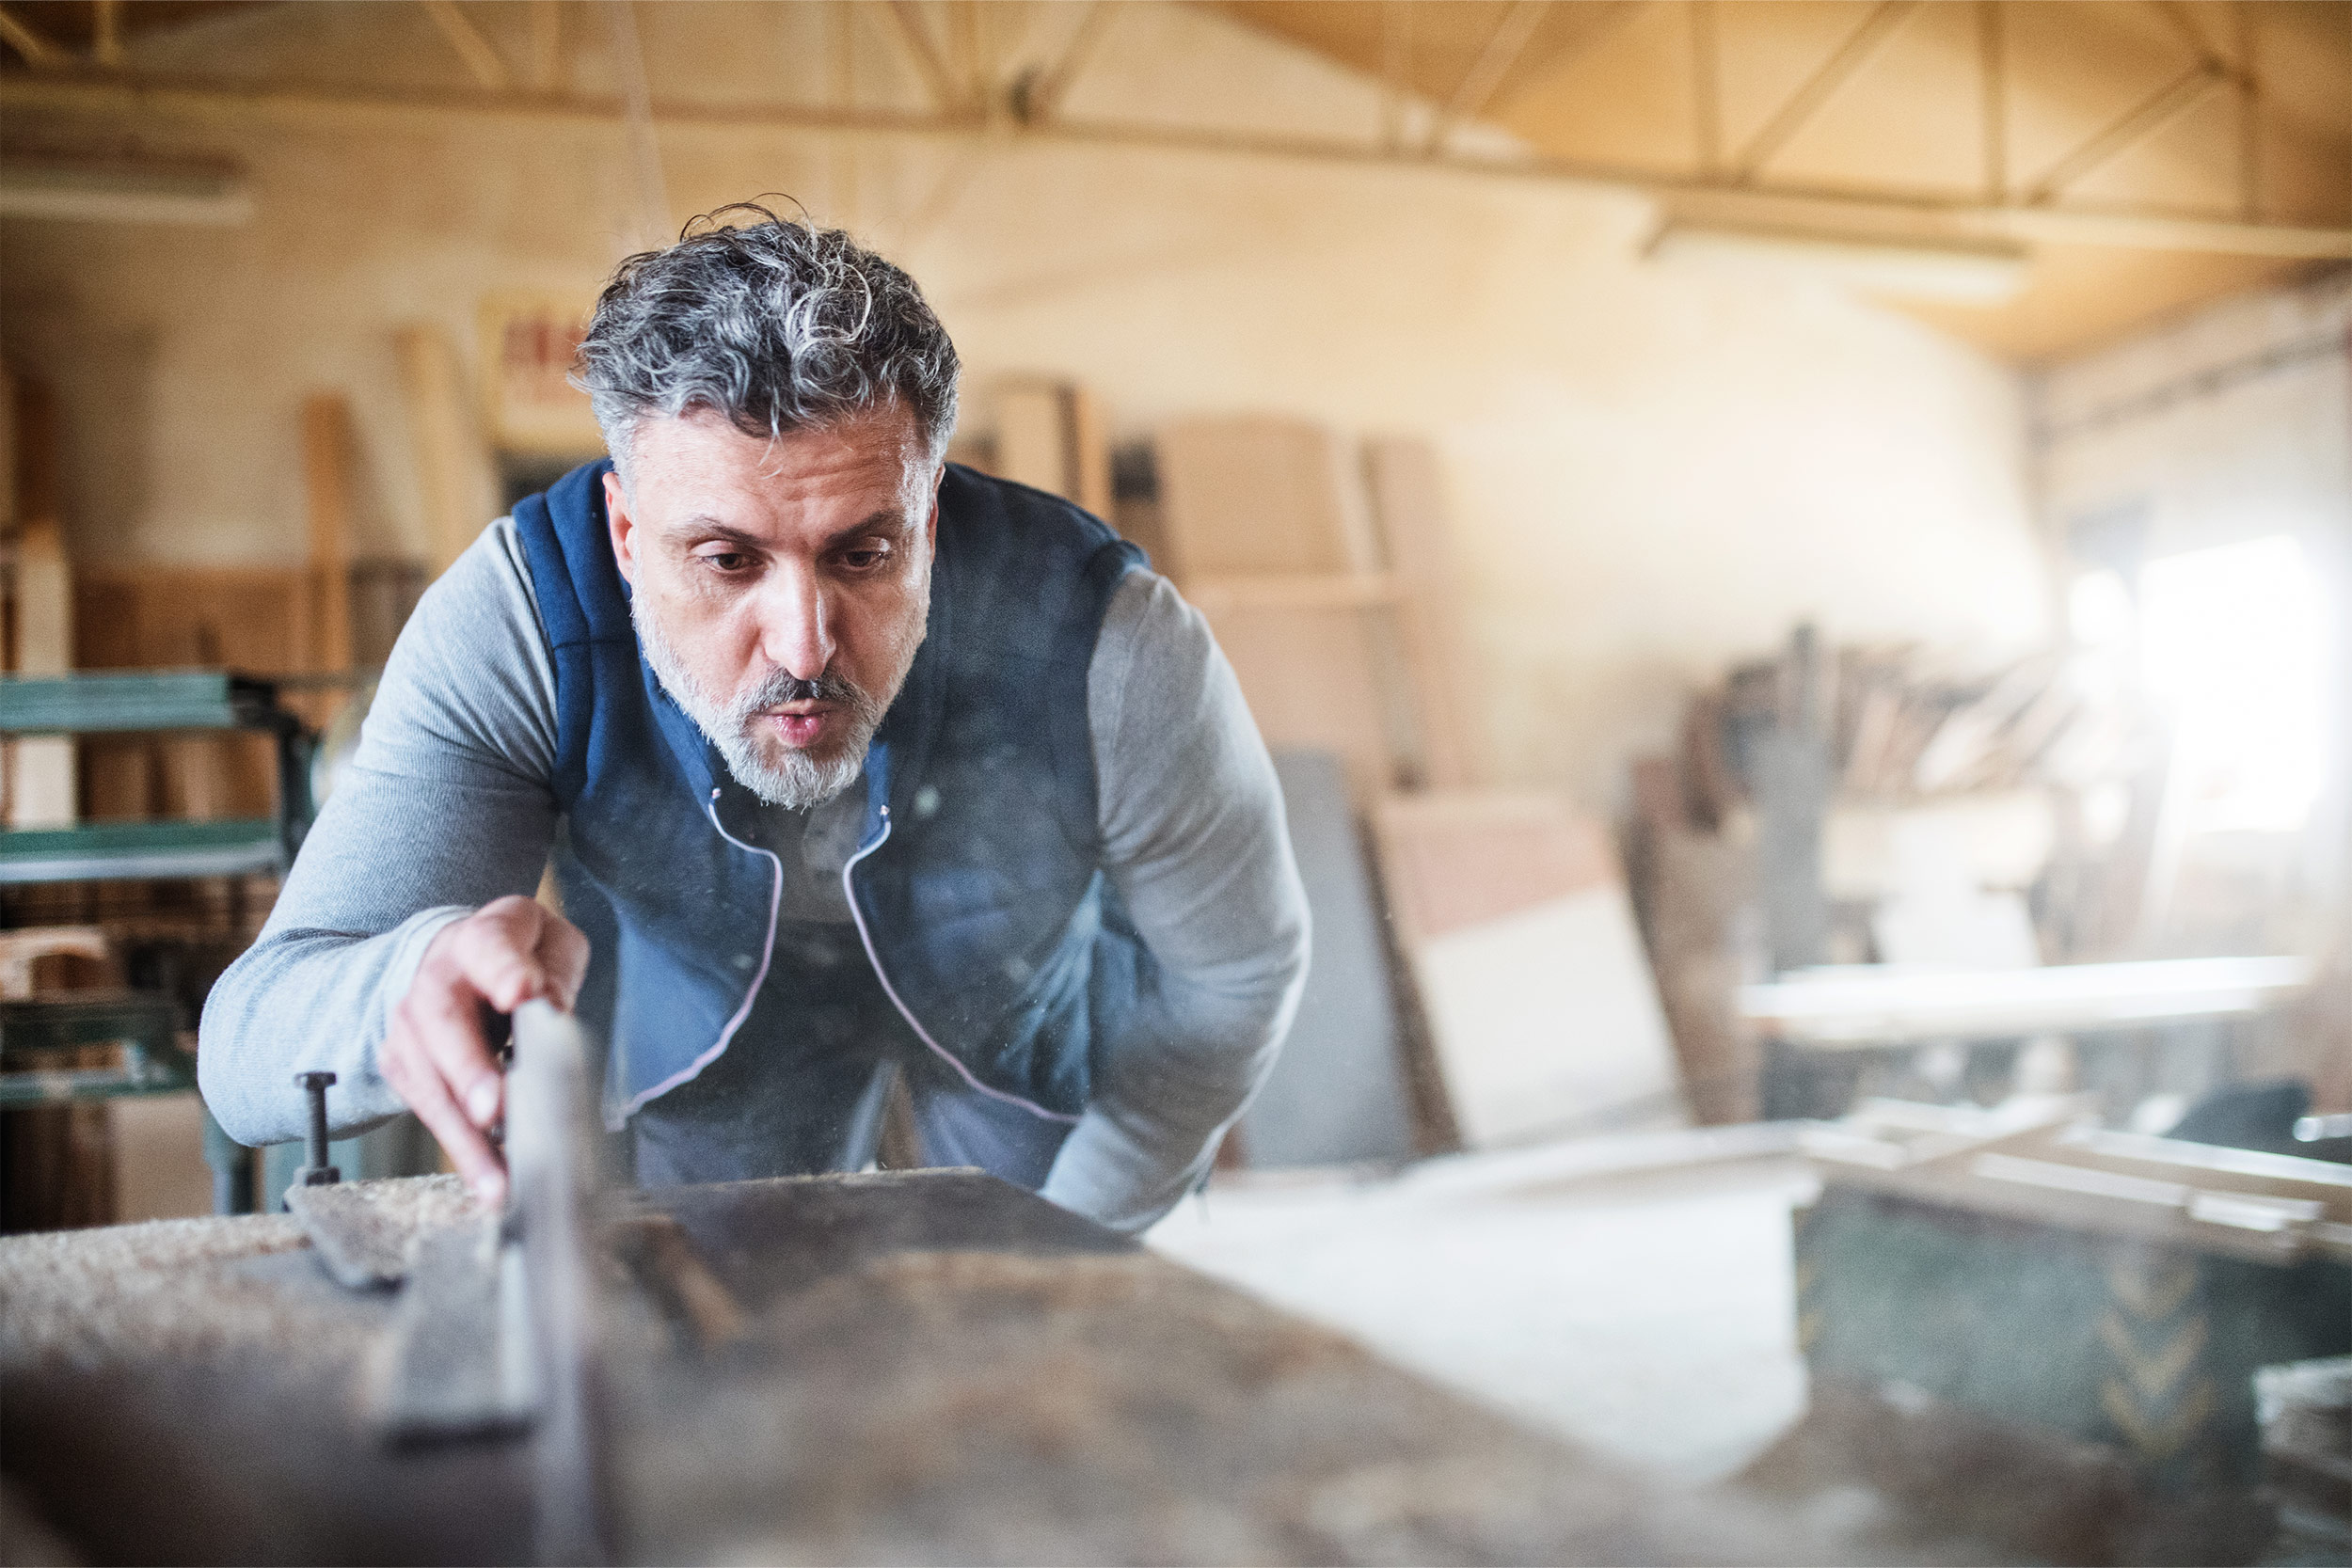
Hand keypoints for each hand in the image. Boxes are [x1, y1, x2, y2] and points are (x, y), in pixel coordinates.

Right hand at [383, 896, 588, 1205]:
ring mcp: (410, 1027)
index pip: (489, 946)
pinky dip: (461, 1151)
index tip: (522, 993)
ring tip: (499, 1179)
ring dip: (464, 1134)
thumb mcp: (549, 945)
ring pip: (430, 1081)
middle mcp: (433, 981)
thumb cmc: (516, 955)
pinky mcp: (405, 1069)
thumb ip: (554, 972)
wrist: (449, 961)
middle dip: (467, 1068)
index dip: (503, 969)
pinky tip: (489, 1183)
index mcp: (480, 939)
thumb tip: (550, 1009)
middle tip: (492, 1109)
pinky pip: (431, 1113)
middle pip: (443, 1021)